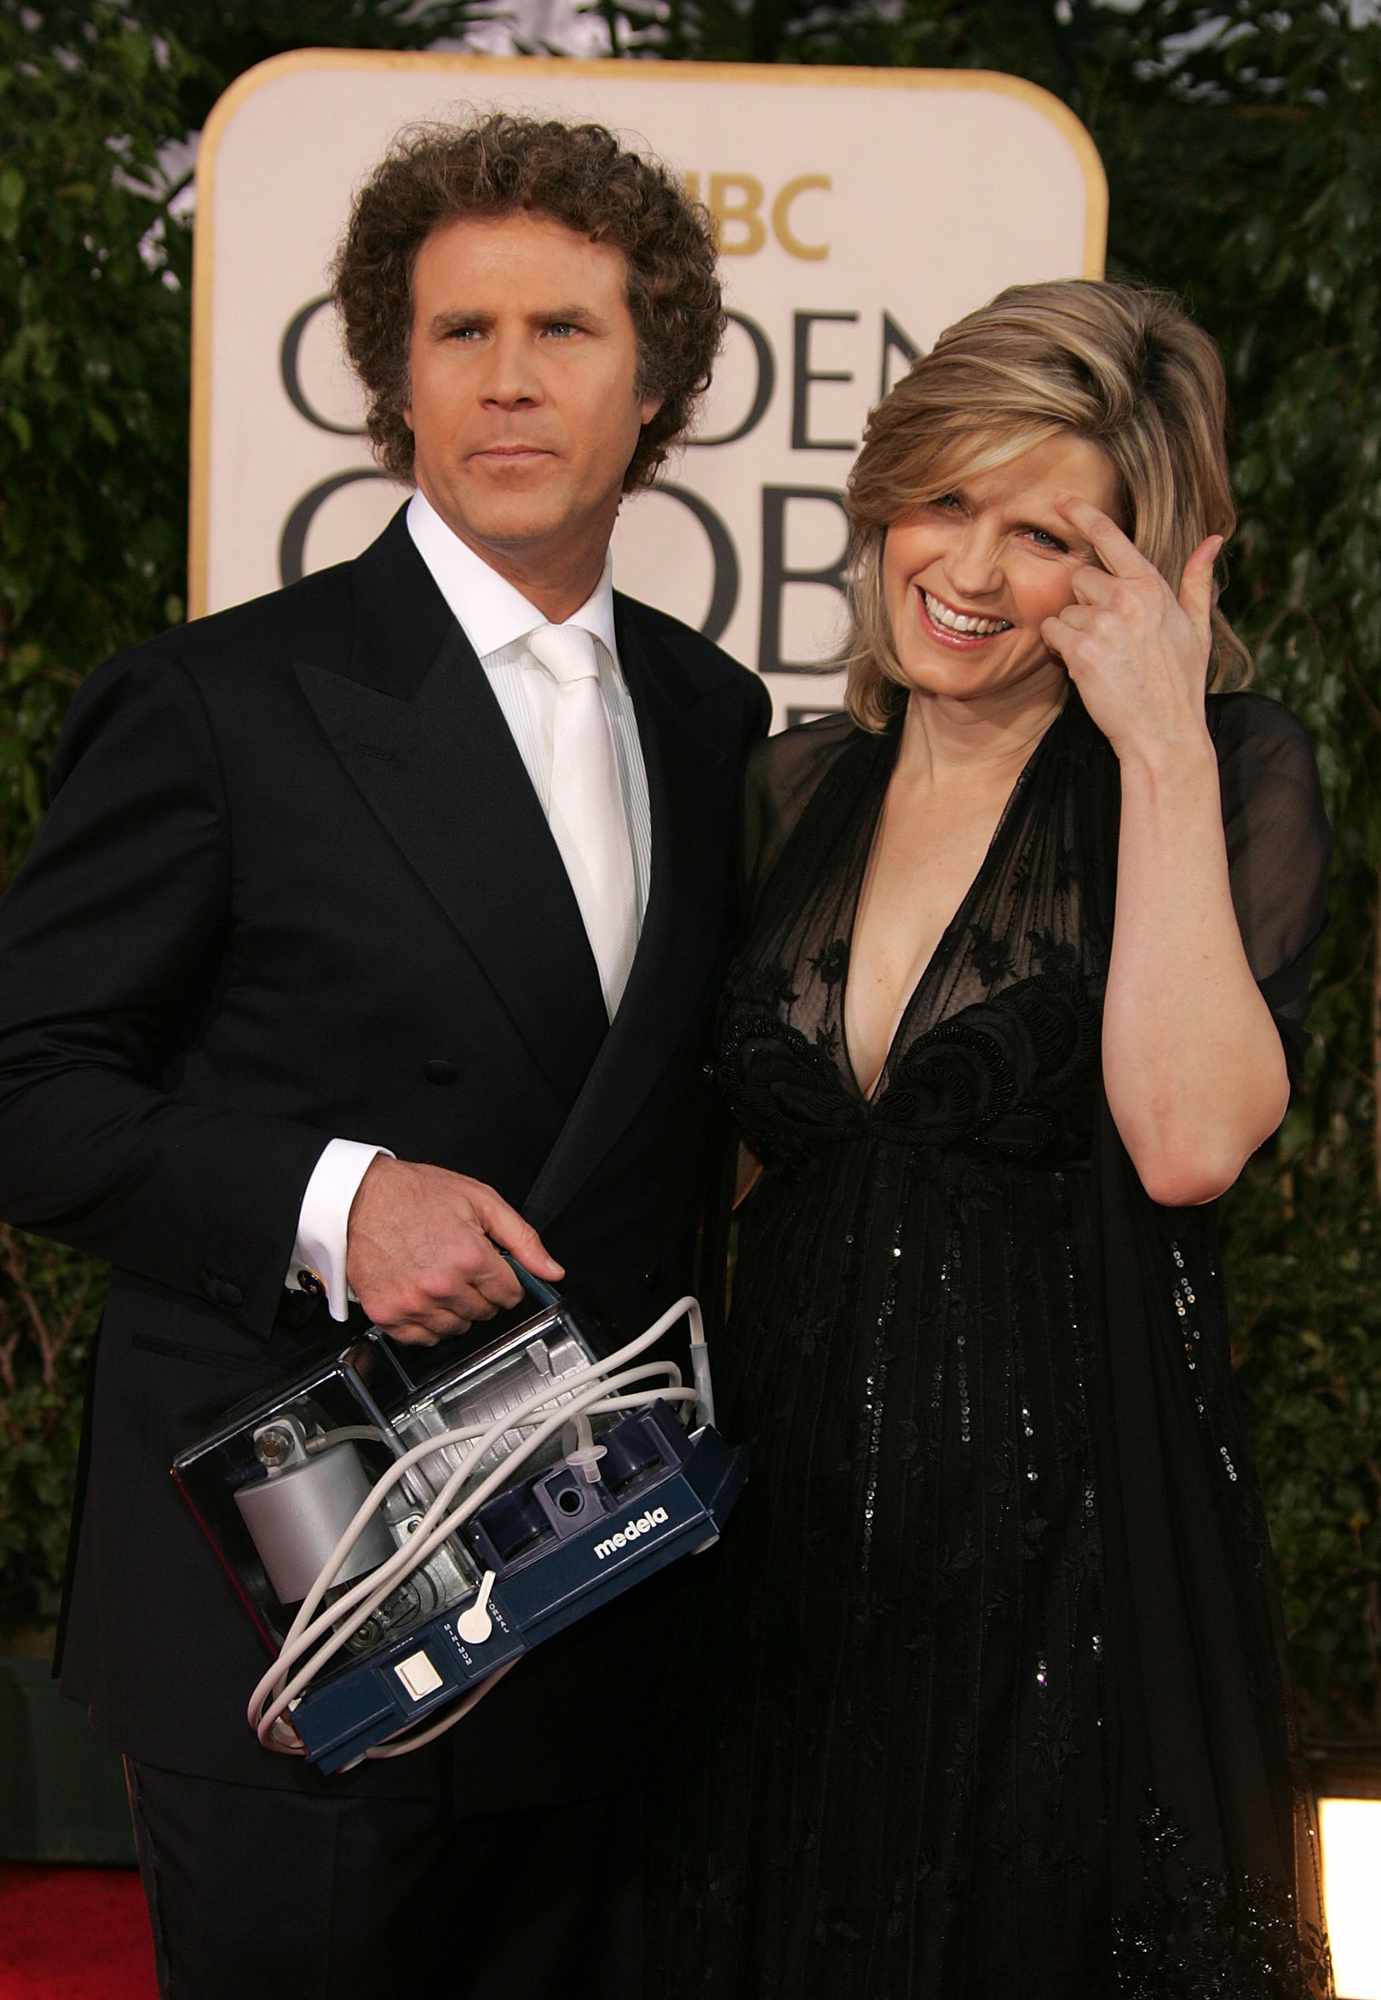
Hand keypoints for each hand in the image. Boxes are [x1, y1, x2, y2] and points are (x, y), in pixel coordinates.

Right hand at [344, 1157, 562, 1345]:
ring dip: (456, 1311)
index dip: (505, 1280)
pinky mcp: (388, 1315)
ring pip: (457, 1330)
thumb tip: (552, 1270)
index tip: (493, 1271)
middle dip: (481, 1293)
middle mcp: (442, 1286)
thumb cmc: (415, 1195)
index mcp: (469, 1257)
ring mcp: (413, 1304)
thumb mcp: (480, 1201)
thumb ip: (522, 1239)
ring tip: (441, 1281)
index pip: (510, 1294)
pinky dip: (427, 1324)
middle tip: (462, 1268)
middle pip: (485, 1313)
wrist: (358, 1198)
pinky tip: (423, 1298)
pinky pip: (422, 1340)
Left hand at [1040, 497, 1221, 763]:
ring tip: (1103, 658)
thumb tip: (1212, 540)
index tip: (1060, 499)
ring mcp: (1102, 623)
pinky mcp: (1081, 651)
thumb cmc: (1181, 682)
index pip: (1111, 539)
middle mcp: (1126, 598)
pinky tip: (1086, 668)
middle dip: (1086, 603)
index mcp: (1152, 587)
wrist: (1163, 732)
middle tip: (1108, 636)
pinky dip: (1061, 649)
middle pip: (1080, 578)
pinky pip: (1053, 634)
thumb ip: (1196, 581)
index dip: (1083, 514)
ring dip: (1075, 631)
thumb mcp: (1198, 628)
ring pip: (1066, 609)